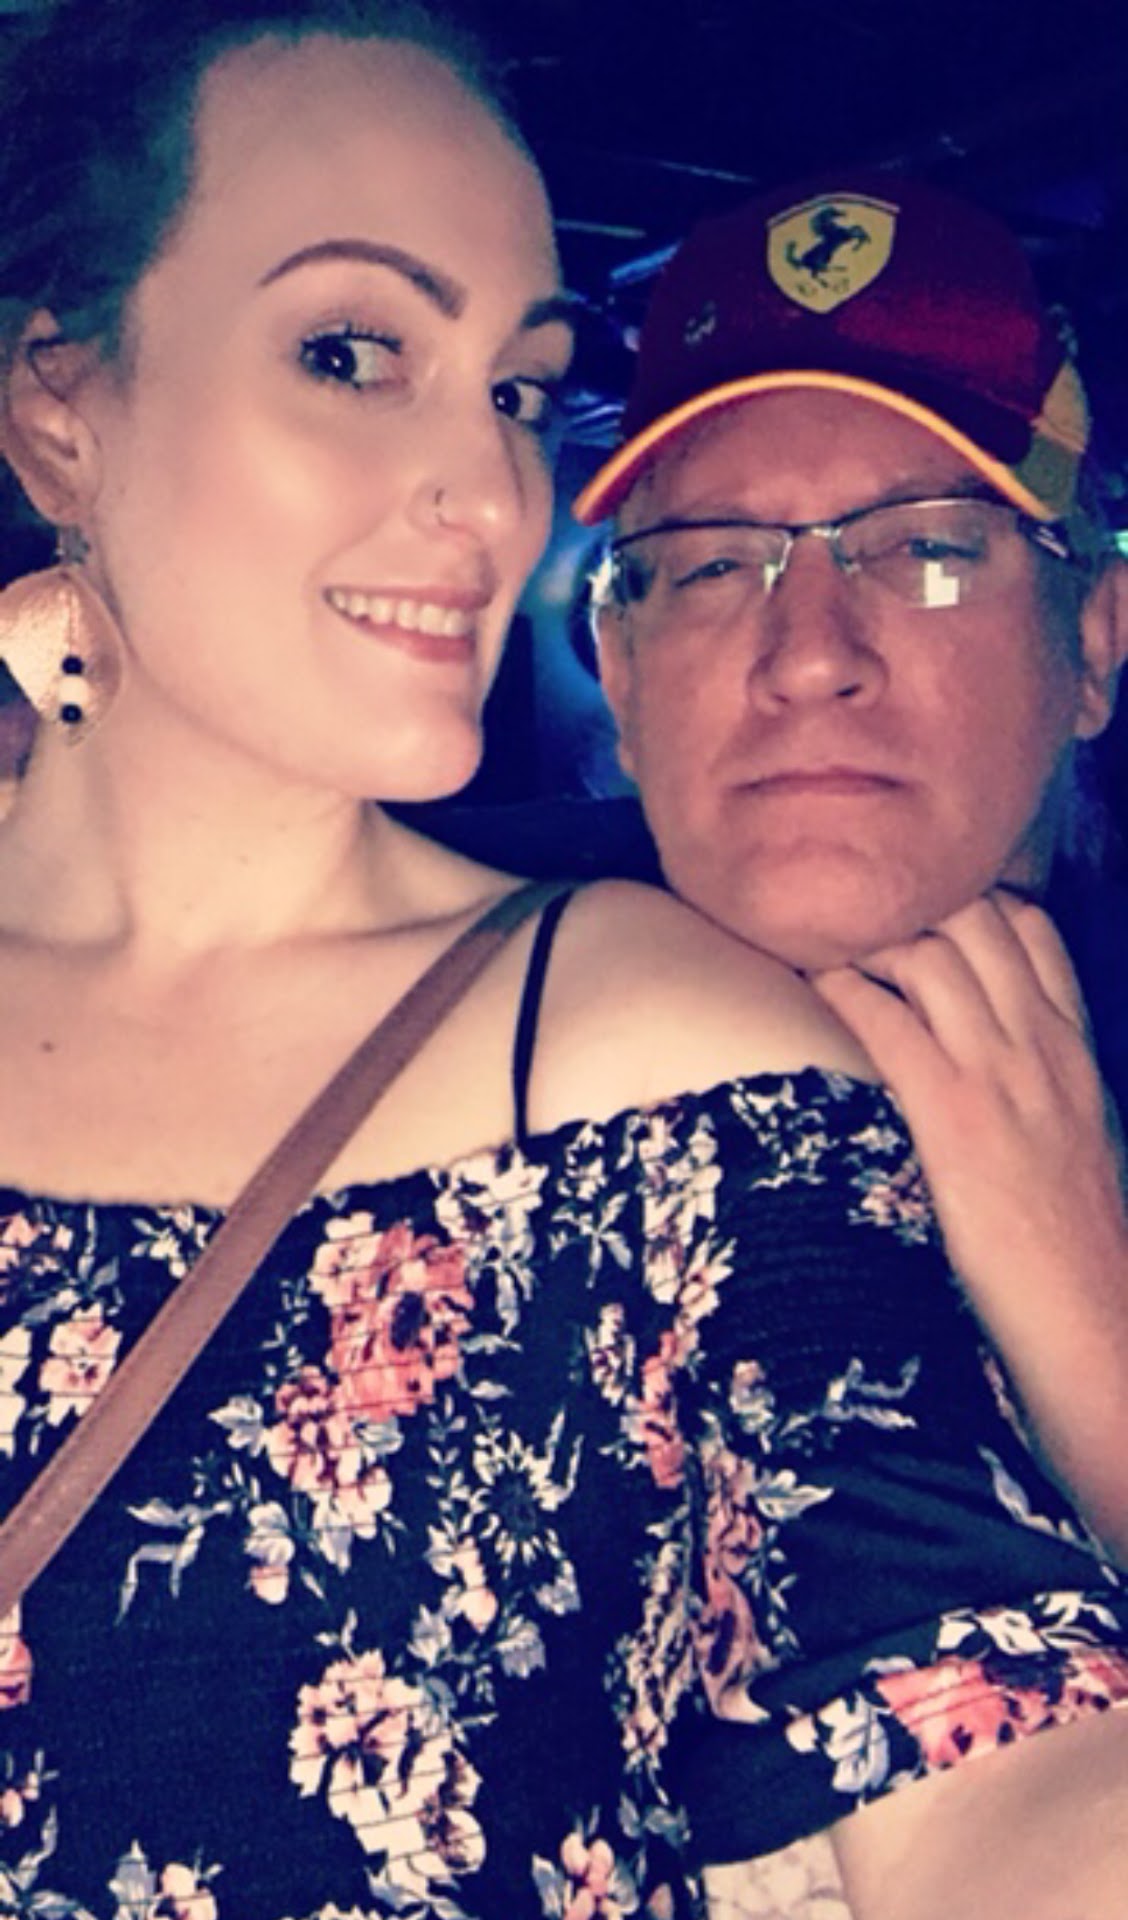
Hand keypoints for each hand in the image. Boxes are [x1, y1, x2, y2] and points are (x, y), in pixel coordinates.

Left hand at [811, 890, 1127, 1556]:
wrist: (1087, 1311)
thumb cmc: (1068, 1239)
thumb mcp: (1074, 1134)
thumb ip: (1037, 1079)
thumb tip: (982, 1056)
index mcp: (1069, 1046)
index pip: (1030, 928)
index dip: (965, 904)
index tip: (911, 914)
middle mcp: (1037, 1044)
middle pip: (973, 919)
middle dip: (906, 908)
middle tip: (846, 926)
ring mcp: (995, 1073)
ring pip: (927, 952)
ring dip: (865, 941)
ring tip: (820, 955)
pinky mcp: (949, 1114)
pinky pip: (883, 1018)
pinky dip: (839, 991)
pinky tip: (806, 992)